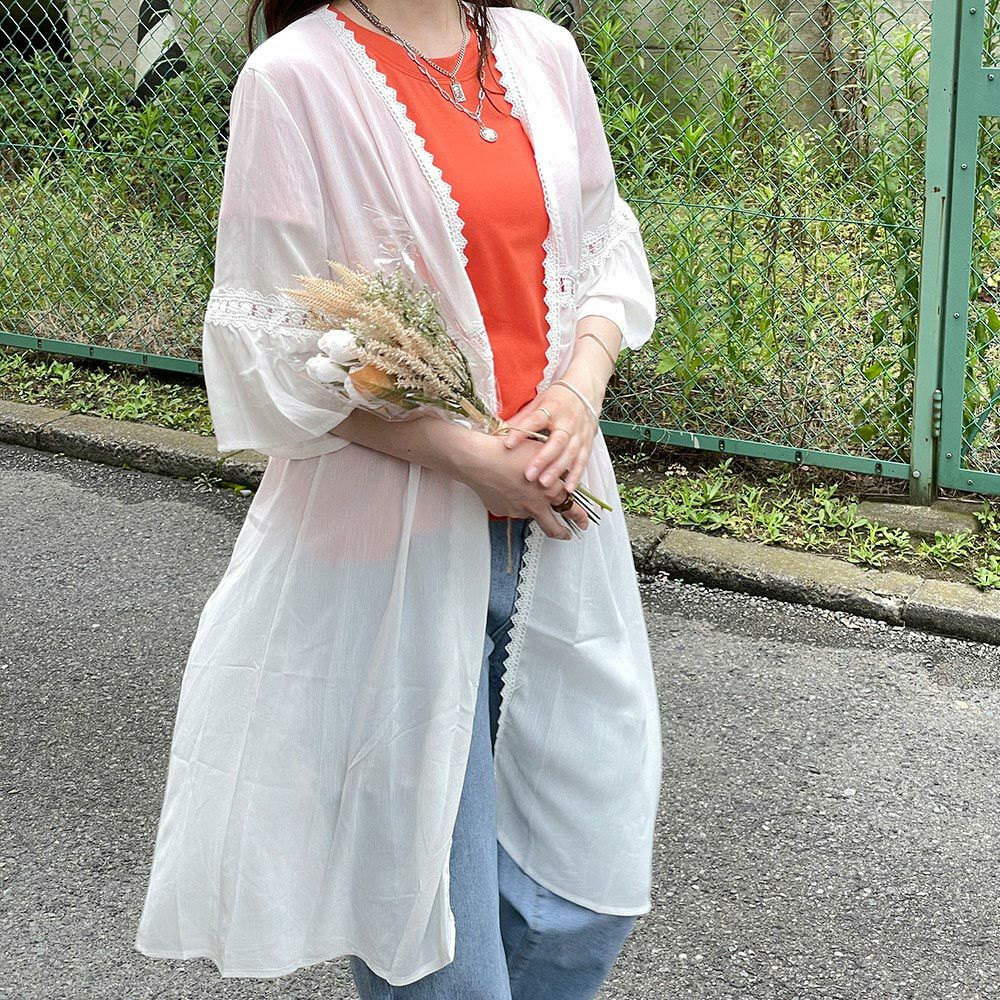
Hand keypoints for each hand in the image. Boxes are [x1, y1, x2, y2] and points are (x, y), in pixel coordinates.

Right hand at [456, 435, 589, 539]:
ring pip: (529, 514)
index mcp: (550, 492)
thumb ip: (554, 466)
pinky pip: (510, 508)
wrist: (480, 460)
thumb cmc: (510, 453)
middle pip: (553, 528)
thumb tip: (562, 472)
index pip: (571, 509)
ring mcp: (517, 511)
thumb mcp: (542, 453)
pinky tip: (506, 486)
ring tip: (522, 490)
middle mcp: (535, 506)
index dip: (580, 517)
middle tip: (566, 534)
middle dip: (562, 533)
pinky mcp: (501, 511)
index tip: (583, 522)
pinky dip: (511, 500)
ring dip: (530, 507)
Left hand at [501, 379, 600, 495]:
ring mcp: (579, 433)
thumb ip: (522, 418)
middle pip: (557, 441)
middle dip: (543, 459)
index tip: (508, 443)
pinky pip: (582, 460)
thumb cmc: (559, 397)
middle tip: (529, 475)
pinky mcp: (587, 442)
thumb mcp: (539, 402)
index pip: (536, 419)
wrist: (587, 389)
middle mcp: (568, 421)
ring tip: (544, 483)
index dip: (522, 432)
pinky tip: (568, 488)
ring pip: (570, 453)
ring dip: (557, 470)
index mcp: (552, 408)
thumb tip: (500, 431)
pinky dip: (576, 475)